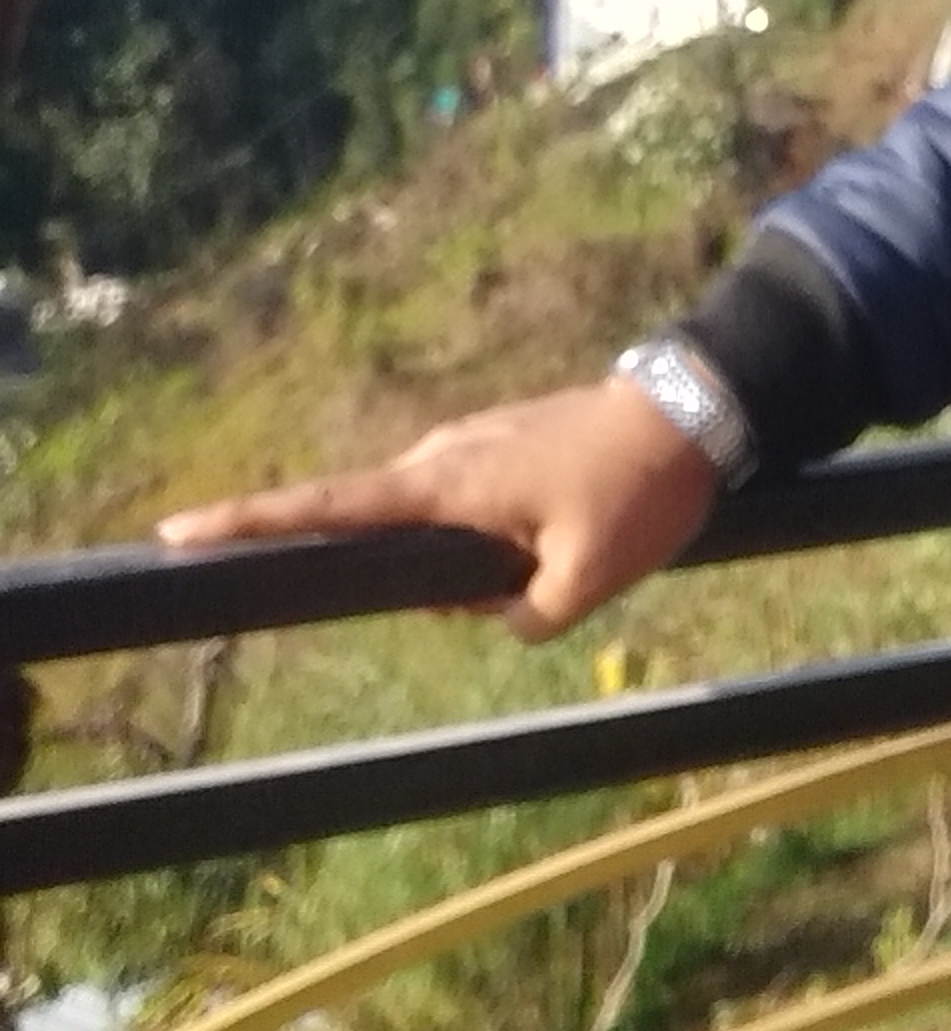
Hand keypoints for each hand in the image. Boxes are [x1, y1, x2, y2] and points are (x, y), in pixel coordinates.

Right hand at [160, 379, 718, 645]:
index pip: (328, 509)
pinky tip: (566, 538)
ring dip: (477, 561)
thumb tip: (494, 616)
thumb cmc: (638, 492)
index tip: (177, 530)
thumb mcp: (584, 583)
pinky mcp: (499, 444)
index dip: (250, 521)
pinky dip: (497, 538)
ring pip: (439, 528)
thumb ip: (521, 619)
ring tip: (569, 550)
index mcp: (446, 485)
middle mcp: (443, 456)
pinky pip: (472, 507)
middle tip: (516, 576)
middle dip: (421, 575)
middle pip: (386, 530)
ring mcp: (471, 444)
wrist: (694, 410)